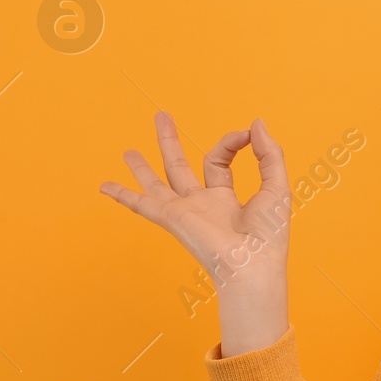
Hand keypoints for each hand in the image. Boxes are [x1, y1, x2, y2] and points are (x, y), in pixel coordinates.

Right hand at [99, 111, 293, 293]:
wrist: (253, 264)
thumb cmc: (269, 235)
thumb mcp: (276, 186)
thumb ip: (269, 154)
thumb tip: (256, 123)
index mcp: (227, 198)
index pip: (219, 159)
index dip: (232, 142)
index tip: (247, 134)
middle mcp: (202, 204)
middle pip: (182, 166)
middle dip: (170, 142)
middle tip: (161, 116)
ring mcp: (185, 212)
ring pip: (158, 182)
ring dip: (142, 167)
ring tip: (128, 151)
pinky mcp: (173, 218)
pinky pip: (142, 204)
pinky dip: (122, 194)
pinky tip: (104, 186)